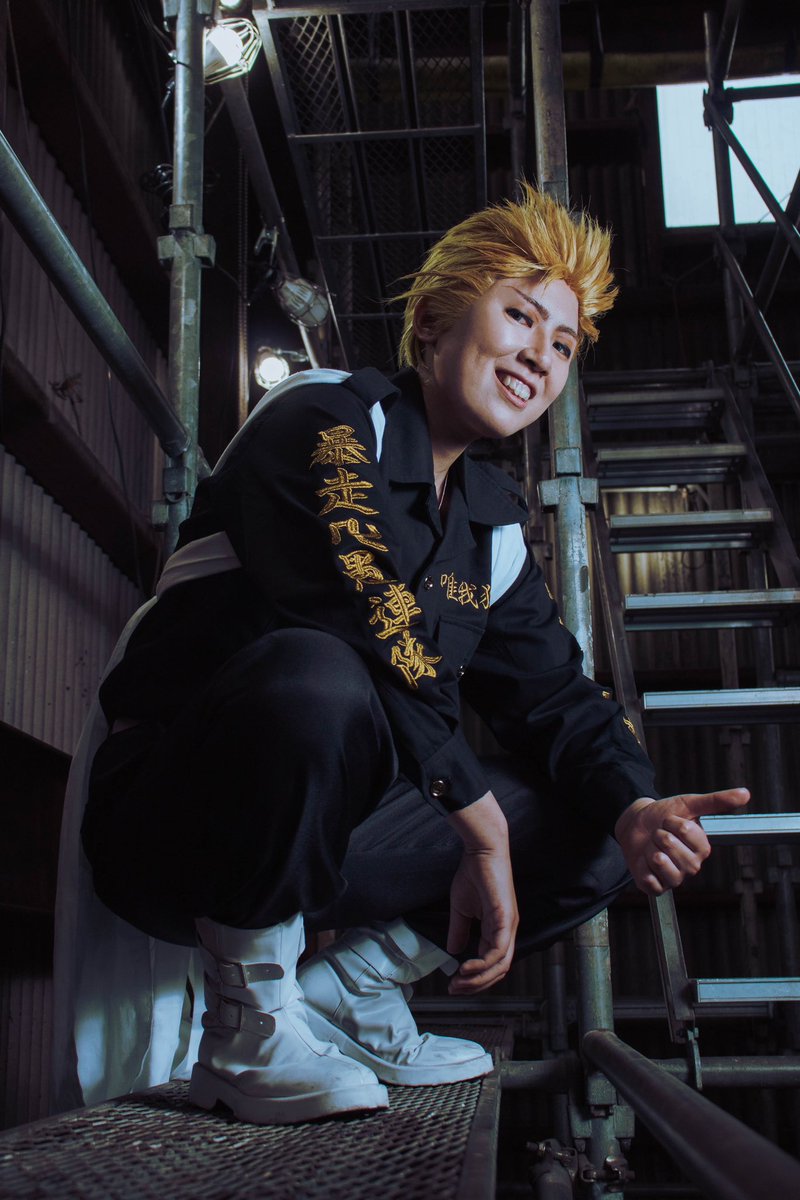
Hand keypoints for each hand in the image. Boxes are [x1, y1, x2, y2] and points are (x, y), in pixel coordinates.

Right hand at [446, 792, 518, 993]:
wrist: (481, 851)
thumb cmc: (474, 874)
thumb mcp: (461, 908)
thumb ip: (459, 930)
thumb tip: (453, 950)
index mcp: (498, 930)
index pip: (492, 964)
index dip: (474, 978)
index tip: (454, 983)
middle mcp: (507, 932)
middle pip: (498, 971)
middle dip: (475, 985)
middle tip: (455, 989)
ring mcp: (508, 926)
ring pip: (499, 965)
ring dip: (478, 978)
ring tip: (458, 981)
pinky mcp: (504, 918)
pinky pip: (498, 950)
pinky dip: (483, 964)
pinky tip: (466, 967)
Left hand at [615, 788, 749, 894]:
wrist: (635, 825)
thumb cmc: (663, 816)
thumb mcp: (689, 804)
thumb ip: (716, 801)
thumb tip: (745, 793)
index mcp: (701, 848)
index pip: (686, 831)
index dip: (673, 822)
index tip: (670, 820)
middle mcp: (691, 866)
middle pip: (672, 847)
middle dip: (660, 834)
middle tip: (659, 834)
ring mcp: (674, 878)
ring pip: (661, 862)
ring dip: (650, 848)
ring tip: (652, 846)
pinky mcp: (657, 888)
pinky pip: (650, 881)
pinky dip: (642, 867)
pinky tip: (645, 860)